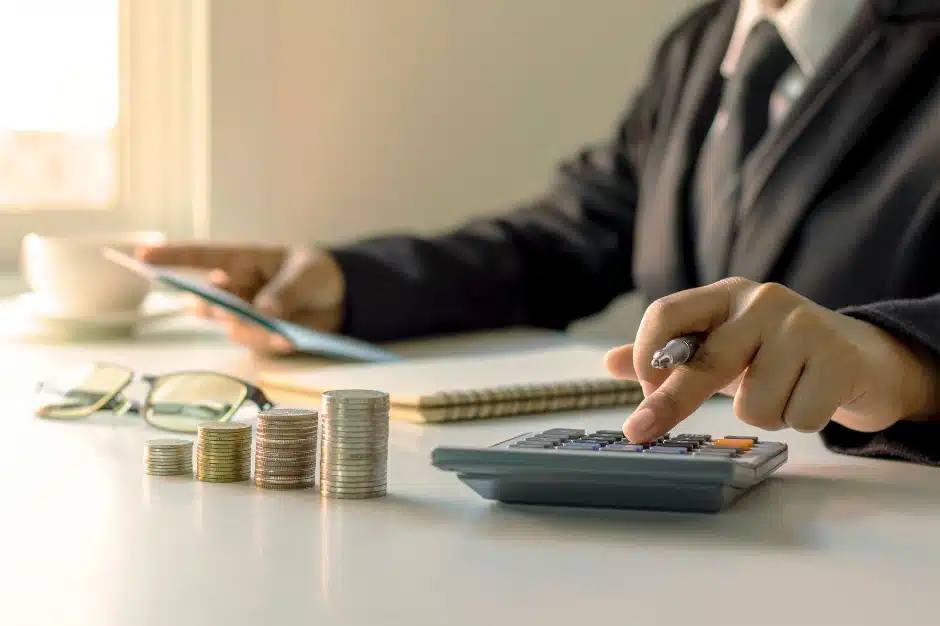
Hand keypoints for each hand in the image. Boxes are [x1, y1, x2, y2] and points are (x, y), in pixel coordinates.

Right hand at [136, 242, 344, 353]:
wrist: (341, 299)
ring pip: (233, 327)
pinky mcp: (260, 337)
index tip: (142, 256)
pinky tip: (291, 339)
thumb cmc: (316, 274)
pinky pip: (256, 344)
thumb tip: (264, 313)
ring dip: (253, 330)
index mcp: (243, 261)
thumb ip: (286, 292)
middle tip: (230, 311)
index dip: (172, 257)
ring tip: (283, 331)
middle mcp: (236, 289)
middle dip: (216, 308)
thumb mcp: (307, 274)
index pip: (202, 258)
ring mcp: (245, 315)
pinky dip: (271, 343)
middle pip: (213, 301)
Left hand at [605, 278, 939, 441]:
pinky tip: (813, 398)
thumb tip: (609, 362)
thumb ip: (668, 356)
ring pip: (753, 404)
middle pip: (703, 361)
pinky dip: (800, 420)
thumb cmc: (776, 356)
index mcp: (724, 296)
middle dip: (669, 403)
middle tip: (639, 432)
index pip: (666, 313)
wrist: (862, 358)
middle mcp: (761, 301)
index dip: (646, 354)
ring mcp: (804, 325)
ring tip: (784, 393)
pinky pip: (796, 416)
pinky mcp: (840, 356)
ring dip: (765, 415)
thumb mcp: (720, 349)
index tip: (643, 392)